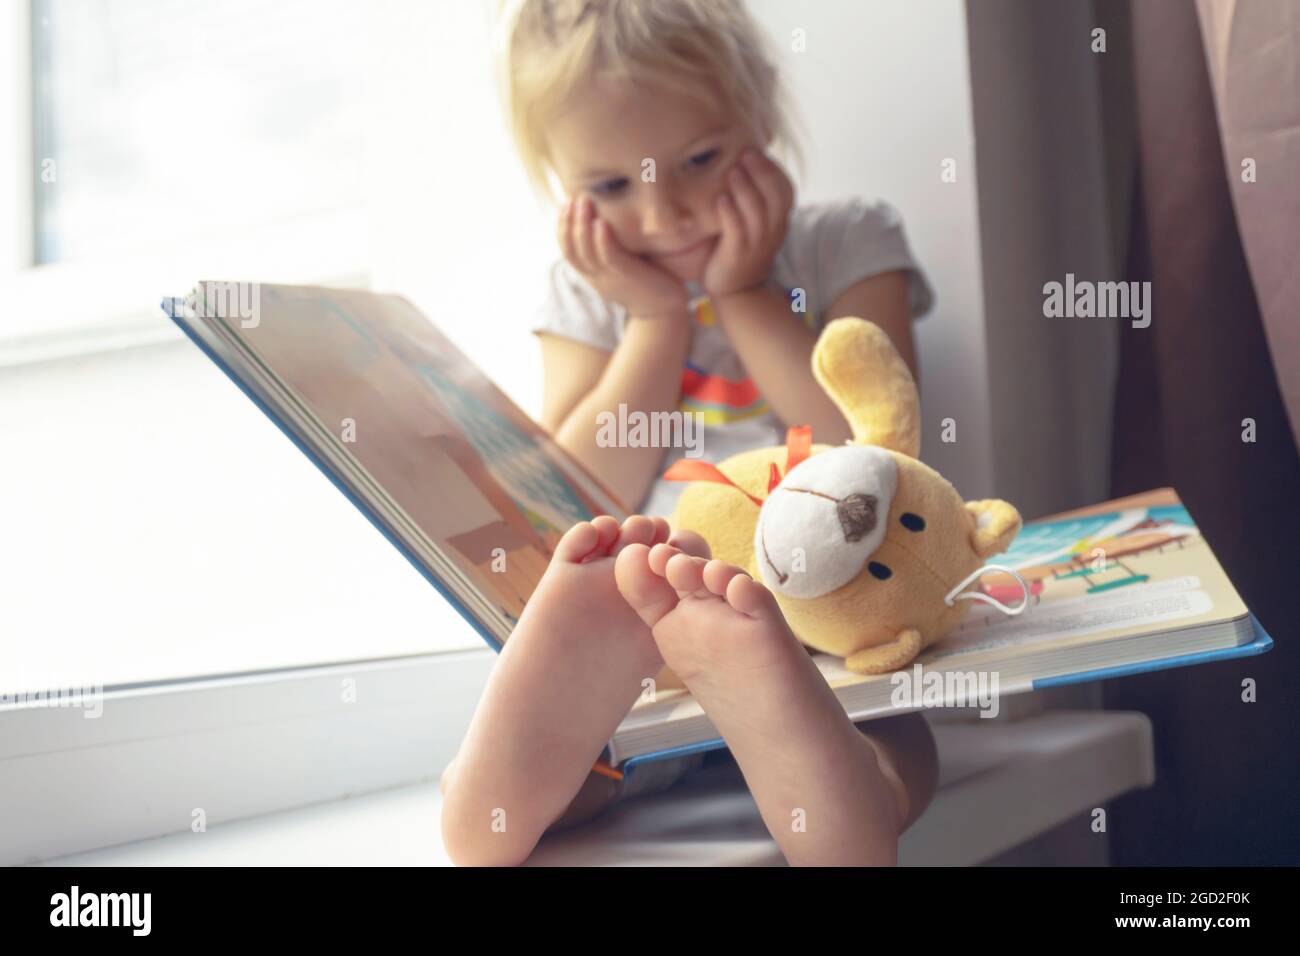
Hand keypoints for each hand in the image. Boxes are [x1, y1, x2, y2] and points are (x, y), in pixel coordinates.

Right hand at [559, 193, 689, 319]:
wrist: (664, 311)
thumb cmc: (646, 283)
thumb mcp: (622, 266)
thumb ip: (611, 249)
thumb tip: (607, 222)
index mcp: (592, 274)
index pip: (567, 250)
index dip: (562, 227)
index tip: (565, 203)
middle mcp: (596, 277)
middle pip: (571, 249)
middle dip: (568, 221)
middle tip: (572, 197)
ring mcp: (610, 278)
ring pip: (586, 251)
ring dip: (582, 224)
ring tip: (583, 200)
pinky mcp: (627, 277)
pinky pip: (609, 258)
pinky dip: (602, 240)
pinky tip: (601, 222)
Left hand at [701, 148, 794, 298]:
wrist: (736, 287)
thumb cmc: (741, 245)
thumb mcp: (754, 219)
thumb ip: (754, 195)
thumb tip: (741, 157)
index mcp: (779, 218)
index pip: (785, 187)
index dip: (772, 168)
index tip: (755, 149)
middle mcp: (772, 229)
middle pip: (774, 195)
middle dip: (761, 172)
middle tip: (744, 154)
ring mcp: (756, 243)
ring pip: (757, 211)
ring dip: (745, 188)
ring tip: (731, 171)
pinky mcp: (737, 254)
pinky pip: (737, 231)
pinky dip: (729, 213)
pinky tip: (720, 199)